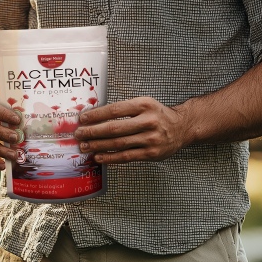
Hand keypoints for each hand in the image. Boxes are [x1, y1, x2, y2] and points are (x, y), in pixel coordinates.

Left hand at [74, 97, 189, 163]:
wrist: (182, 127)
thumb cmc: (158, 115)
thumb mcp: (144, 104)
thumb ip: (124, 110)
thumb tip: (96, 117)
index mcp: (144, 105)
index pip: (114, 110)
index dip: (96, 115)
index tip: (82, 119)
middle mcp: (148, 121)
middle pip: (114, 128)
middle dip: (93, 132)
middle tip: (79, 134)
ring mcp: (150, 139)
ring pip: (118, 144)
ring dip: (98, 146)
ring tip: (85, 147)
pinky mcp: (151, 154)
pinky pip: (126, 157)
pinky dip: (110, 158)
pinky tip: (98, 157)